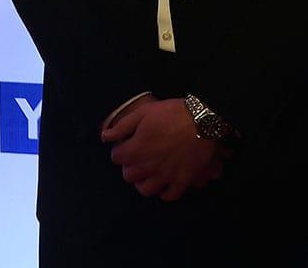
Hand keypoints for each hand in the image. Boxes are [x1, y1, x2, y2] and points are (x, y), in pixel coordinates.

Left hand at [101, 97, 227, 200]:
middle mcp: (147, 167)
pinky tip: (166, 180)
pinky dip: (165, 191)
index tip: (129, 142)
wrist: (203, 119)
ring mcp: (164, 177)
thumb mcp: (145, 112)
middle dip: (131, 165)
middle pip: (129, 176)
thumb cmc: (173, 113)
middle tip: (140, 155)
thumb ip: (122, 126)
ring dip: (145, 181)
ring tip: (150, 170)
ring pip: (145, 189)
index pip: (116, 157)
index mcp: (136, 150)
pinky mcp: (181, 181)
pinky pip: (168, 196)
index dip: (121, 148)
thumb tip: (105, 137)